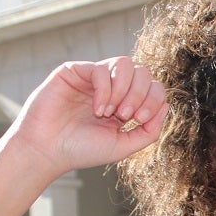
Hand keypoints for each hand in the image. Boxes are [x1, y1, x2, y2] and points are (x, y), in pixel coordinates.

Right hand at [10, 57, 167, 175]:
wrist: (48, 151)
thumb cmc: (83, 150)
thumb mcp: (124, 145)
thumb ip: (150, 130)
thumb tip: (166, 105)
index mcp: (125, 103)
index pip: (153, 87)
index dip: (154, 99)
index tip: (139, 120)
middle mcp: (111, 87)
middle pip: (143, 73)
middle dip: (140, 95)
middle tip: (126, 115)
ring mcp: (93, 78)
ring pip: (125, 64)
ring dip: (124, 89)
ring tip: (110, 112)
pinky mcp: (75, 71)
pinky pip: (100, 68)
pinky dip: (105, 89)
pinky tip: (97, 108)